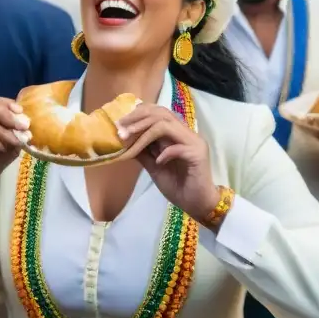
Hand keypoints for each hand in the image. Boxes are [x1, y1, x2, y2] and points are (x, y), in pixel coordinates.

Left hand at [117, 105, 220, 225]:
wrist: (197, 205)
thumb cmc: (178, 186)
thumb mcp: (154, 167)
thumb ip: (144, 152)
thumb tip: (125, 141)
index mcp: (177, 133)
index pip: (159, 112)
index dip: (139, 113)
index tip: (120, 122)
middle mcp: (187, 133)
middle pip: (162, 113)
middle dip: (138, 118)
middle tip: (120, 128)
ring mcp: (194, 142)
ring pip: (167, 126)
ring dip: (145, 131)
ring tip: (130, 140)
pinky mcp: (198, 155)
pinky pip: (177, 147)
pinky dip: (164, 153)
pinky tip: (158, 162)